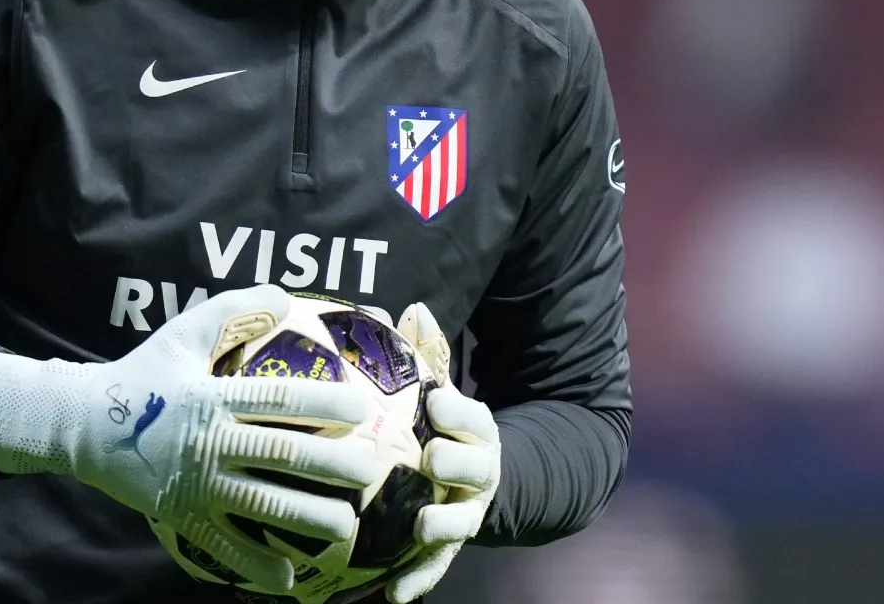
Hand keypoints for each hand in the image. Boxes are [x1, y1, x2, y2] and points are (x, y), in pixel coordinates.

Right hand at [0, 284, 380, 591]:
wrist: (81, 423)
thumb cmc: (143, 372)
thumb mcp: (183, 333)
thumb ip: (234, 311)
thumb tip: (287, 298)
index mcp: (213, 395)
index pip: (276, 397)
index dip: (322, 401)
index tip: (361, 408)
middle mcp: (209, 441)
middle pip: (278, 453)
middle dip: (329, 463)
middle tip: (370, 470)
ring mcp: (195, 483)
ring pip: (259, 503)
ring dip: (306, 517)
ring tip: (347, 526)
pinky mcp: (181, 515)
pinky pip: (223, 545)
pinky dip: (255, 564)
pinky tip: (290, 579)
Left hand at [389, 303, 501, 602]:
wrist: (488, 480)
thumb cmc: (447, 425)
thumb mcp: (444, 391)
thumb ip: (428, 354)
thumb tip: (411, 307)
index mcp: (476, 429)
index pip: (475, 416)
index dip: (458, 409)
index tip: (435, 401)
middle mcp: (479, 472)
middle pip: (474, 465)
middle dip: (454, 461)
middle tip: (430, 457)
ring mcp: (467, 510)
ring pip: (461, 518)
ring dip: (442, 521)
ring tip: (421, 524)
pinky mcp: (451, 545)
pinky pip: (437, 565)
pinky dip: (419, 581)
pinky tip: (395, 597)